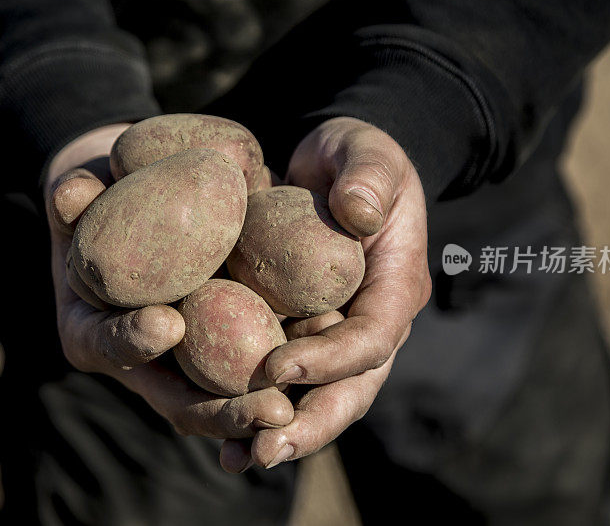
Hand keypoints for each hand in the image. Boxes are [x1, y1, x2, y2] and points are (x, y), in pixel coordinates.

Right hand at [44, 124, 293, 444]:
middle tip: (269, 410)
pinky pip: (244, 373)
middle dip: (220, 411)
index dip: (131, 338)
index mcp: (88, 328)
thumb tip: (71, 192)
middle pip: (174, 398)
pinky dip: (274, 379)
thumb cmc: (102, 186)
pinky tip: (316, 376)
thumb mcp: (84, 183)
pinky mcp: (212, 352)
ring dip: (252, 411)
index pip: (106, 342)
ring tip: (295, 411)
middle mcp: (134, 359)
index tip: (169, 322)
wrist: (126, 196)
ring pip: (214, 401)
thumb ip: (77, 192)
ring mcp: (175, 365)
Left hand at [237, 117, 430, 468]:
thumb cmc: (355, 155)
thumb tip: (358, 213)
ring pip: (316, 396)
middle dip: (309, 424)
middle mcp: (368, 322)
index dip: (331, 360)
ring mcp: (334, 334)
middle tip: (262, 451)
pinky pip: (281, 376)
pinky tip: (215, 426)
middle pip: (349, 389)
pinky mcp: (299, 332)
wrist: (332, 168)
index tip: (277, 368)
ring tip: (235, 458)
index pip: (372, 337)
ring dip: (278, 430)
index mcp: (394, 287)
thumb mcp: (367, 151)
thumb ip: (368, 175)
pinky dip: (253, 402)